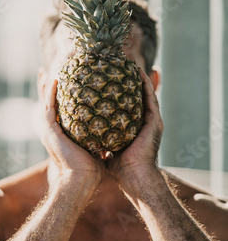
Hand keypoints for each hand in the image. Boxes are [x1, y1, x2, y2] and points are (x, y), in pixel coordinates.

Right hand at [41, 79, 103, 188]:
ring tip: (48, 72)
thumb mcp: (95, 148)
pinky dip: (51, 93)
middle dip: (47, 90)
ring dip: (46, 87)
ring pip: (45, 103)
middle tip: (49, 74)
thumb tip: (111, 134)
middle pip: (47, 105)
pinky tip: (55, 80)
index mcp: (61, 136)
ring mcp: (49, 131)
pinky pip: (49, 107)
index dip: (58, 100)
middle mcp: (52, 132)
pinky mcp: (50, 130)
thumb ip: (98, 139)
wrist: (82, 180)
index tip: (62, 86)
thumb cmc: (91, 170)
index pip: (58, 113)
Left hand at [106, 67, 163, 190]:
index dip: (120, 92)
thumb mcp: (106, 148)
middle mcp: (144, 122)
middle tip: (120, 66)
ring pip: (146, 94)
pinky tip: (139, 73)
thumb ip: (99, 139)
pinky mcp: (155, 121)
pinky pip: (151, 98)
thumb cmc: (119, 168)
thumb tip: (85, 133)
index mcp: (133, 128)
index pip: (126, 105)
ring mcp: (151, 121)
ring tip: (131, 63)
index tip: (109, 79)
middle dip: (130, 81)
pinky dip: (146, 85)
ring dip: (139, 78)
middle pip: (137, 96)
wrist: (133, 177)